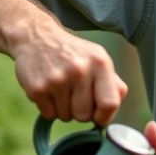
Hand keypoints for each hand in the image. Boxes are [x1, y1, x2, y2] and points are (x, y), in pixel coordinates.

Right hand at [9, 20, 126, 125]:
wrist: (37, 37)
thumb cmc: (72, 52)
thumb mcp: (97, 59)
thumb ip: (113, 82)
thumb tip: (118, 103)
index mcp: (100, 64)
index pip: (109, 104)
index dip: (104, 116)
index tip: (98, 116)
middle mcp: (79, 70)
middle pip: (84, 116)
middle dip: (80, 112)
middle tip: (74, 96)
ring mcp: (57, 79)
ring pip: (66, 117)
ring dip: (63, 109)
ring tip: (60, 90)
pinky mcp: (38, 88)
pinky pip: (48, 115)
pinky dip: (48, 108)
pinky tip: (48, 90)